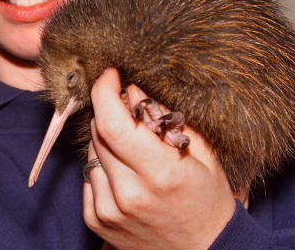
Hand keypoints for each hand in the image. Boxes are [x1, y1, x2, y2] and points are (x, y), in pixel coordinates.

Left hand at [83, 68, 236, 249]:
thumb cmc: (207, 199)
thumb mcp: (202, 154)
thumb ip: (166, 118)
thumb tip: (131, 89)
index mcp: (160, 174)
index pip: (113, 123)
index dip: (104, 91)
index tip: (110, 75)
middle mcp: (129, 194)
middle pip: (98, 133)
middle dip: (110, 113)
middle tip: (130, 113)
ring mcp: (108, 210)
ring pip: (90, 152)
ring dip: (106, 141)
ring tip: (133, 152)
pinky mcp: (95, 220)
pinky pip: (87, 175)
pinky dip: (101, 166)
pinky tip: (124, 174)